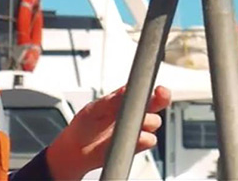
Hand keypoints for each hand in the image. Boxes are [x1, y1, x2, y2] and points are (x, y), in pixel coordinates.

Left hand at [44, 85, 171, 180]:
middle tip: (158, 96)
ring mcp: (136, 128)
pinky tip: (130, 139)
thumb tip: (125, 90)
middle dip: (160, 98)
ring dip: (147, 122)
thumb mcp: (94, 109)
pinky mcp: (137, 145)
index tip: (158, 86)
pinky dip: (143, 139)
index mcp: (124, 98)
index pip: (143, 88)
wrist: (77, 151)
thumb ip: (111, 100)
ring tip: (129, 124)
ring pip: (154, 122)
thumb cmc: (84, 126)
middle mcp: (134, 112)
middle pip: (156, 102)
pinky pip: (149, 140)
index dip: (153, 85)